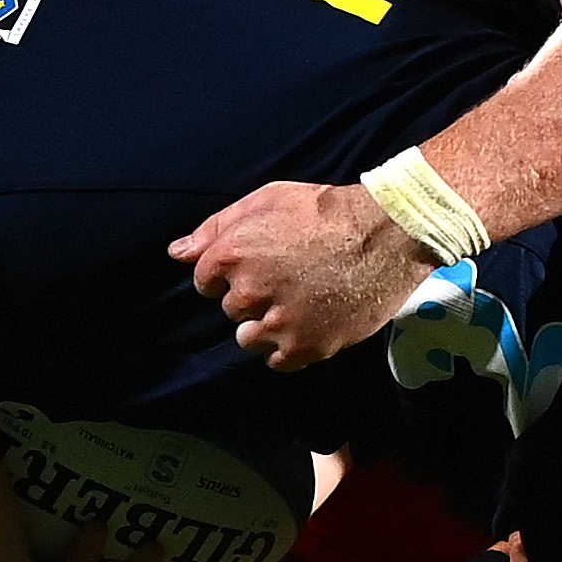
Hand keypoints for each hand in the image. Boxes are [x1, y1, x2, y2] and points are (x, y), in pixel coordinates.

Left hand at [171, 179, 433, 370]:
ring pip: (249, 338)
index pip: (205, 282)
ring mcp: (277, 323)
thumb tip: (176, 252)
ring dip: (266, 325)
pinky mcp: (306, 347)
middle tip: (285, 281)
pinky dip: (287, 347)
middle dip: (252, 298)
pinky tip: (306, 325)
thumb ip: (216, 228)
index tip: (258, 265)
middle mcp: (248, 293)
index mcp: (233, 254)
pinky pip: (276, 361)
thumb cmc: (325, 210)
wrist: (385, 234)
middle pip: (232, 310)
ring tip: (297, 305)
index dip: (230, 274)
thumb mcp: (267, 200)